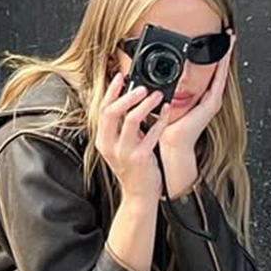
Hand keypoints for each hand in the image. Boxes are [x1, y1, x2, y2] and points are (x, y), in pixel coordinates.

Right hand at [96, 72, 171, 207]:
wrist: (139, 194)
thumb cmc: (133, 169)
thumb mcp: (120, 147)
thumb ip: (121, 128)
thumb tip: (128, 101)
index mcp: (103, 141)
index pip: (102, 110)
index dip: (111, 92)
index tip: (120, 76)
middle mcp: (110, 146)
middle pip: (111, 112)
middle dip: (126, 96)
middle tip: (142, 86)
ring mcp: (124, 153)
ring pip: (130, 120)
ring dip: (145, 104)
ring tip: (157, 95)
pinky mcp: (141, 158)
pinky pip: (151, 133)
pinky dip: (160, 119)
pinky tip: (167, 110)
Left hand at [159, 28, 235, 160]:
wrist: (173, 143)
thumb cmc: (168, 128)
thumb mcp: (165, 102)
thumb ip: (165, 90)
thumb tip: (154, 78)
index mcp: (200, 97)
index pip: (210, 71)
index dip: (215, 56)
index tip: (217, 41)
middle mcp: (209, 98)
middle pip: (220, 69)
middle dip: (226, 51)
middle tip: (230, 34)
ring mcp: (212, 100)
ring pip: (222, 72)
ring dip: (227, 55)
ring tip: (230, 40)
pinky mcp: (212, 104)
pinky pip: (219, 81)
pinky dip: (222, 67)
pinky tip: (224, 55)